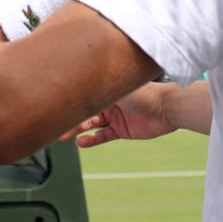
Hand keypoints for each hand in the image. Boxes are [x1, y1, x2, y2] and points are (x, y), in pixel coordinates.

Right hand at [62, 82, 176, 147]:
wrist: (167, 108)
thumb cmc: (145, 93)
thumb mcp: (119, 88)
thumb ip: (100, 86)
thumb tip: (79, 78)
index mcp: (109, 88)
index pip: (86, 95)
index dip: (72, 101)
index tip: (56, 105)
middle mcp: (111, 102)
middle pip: (86, 111)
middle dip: (71, 118)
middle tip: (56, 125)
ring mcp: (116, 117)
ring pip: (92, 125)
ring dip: (78, 130)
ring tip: (64, 136)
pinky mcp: (122, 130)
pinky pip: (103, 136)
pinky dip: (92, 140)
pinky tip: (81, 143)